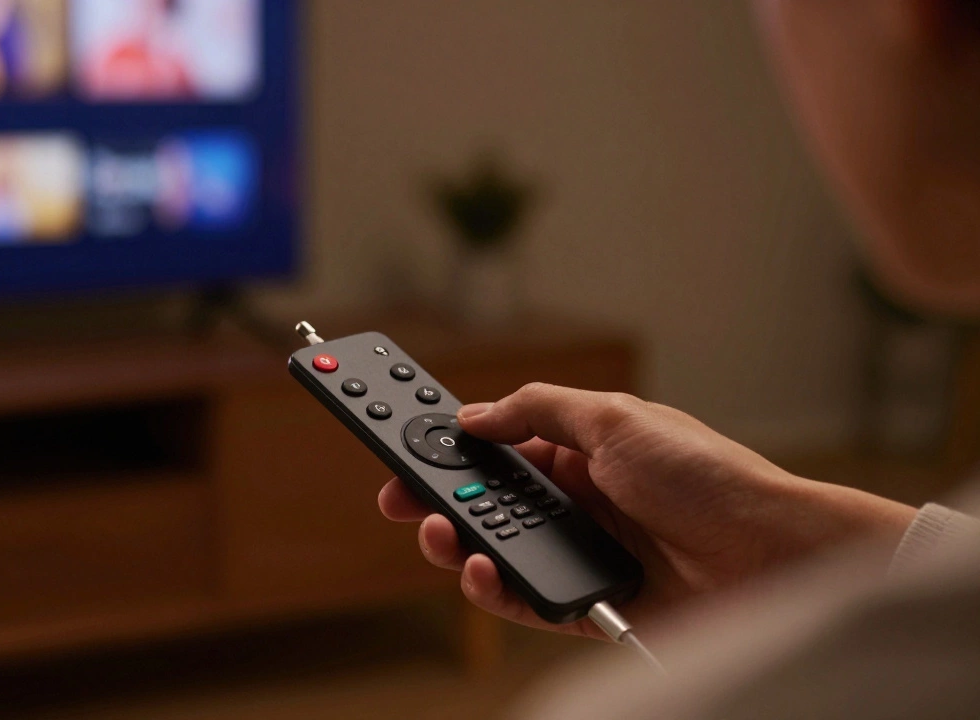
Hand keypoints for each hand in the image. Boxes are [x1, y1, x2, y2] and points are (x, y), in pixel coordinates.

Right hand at [379, 384, 915, 639]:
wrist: (767, 553)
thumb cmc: (707, 475)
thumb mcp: (615, 416)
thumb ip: (537, 410)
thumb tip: (476, 414)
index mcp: (581, 447)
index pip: (498, 442)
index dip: (451, 440)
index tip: (404, 439)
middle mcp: (576, 498)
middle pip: (485, 498)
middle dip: (436, 495)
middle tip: (397, 496)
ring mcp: (578, 550)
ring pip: (495, 548)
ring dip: (456, 540)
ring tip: (436, 532)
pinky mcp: (584, 600)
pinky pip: (523, 596)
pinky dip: (493, 587)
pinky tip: (480, 570)